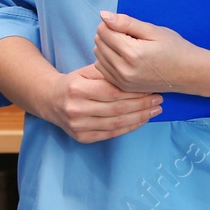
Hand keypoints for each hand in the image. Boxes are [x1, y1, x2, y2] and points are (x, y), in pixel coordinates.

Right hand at [42, 63, 160, 143]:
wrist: (50, 100)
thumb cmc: (73, 82)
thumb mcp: (86, 71)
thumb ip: (108, 73)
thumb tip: (137, 74)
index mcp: (77, 89)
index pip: (112, 92)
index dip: (134, 92)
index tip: (151, 89)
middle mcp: (76, 109)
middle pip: (117, 109)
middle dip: (142, 105)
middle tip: (158, 100)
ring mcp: (78, 126)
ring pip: (116, 123)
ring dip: (140, 118)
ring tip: (155, 111)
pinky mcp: (82, 137)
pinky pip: (110, 134)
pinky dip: (128, 128)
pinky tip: (141, 121)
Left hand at [92, 10, 203, 94]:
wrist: (190, 74)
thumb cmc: (174, 49)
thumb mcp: (153, 30)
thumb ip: (126, 22)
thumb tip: (104, 15)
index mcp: (132, 54)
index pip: (103, 31)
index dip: (112, 23)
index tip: (127, 26)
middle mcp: (124, 70)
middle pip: (98, 43)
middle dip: (109, 34)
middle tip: (129, 36)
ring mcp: (122, 81)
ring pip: (98, 55)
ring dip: (107, 47)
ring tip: (127, 46)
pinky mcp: (122, 87)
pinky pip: (102, 69)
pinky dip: (108, 60)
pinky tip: (123, 57)